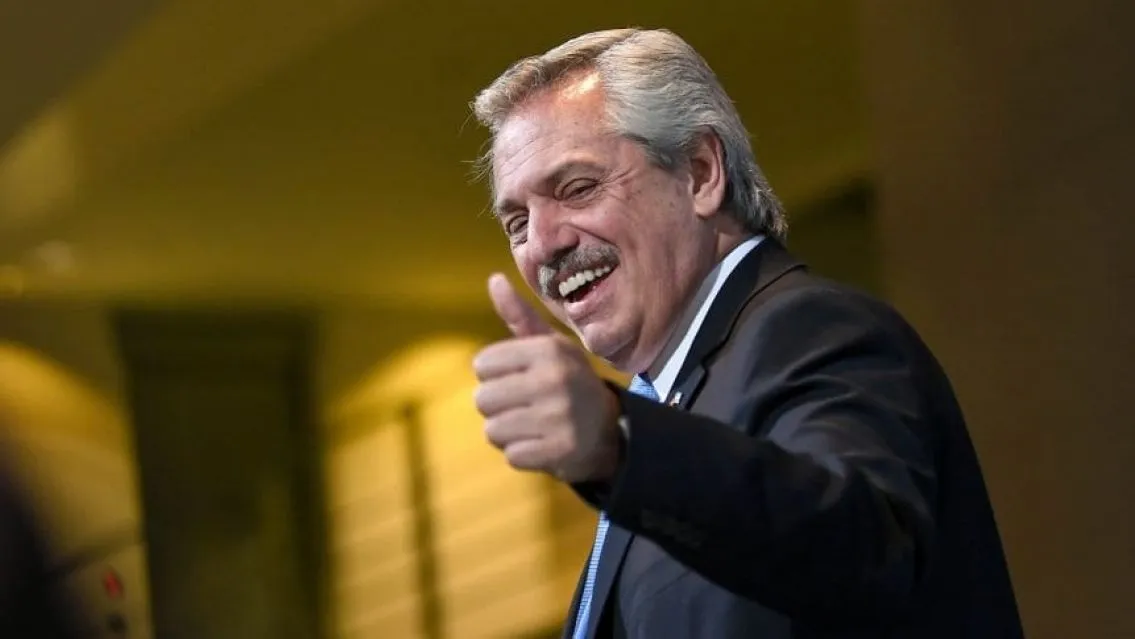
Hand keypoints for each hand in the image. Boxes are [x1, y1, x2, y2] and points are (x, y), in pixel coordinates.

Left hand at [473, 273, 621, 483]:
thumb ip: (518, 316)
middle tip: (525, 406)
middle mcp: (554, 379)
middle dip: (497, 407)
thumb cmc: (568, 381)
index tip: (519, 378)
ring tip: (532, 425)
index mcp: (548, 349)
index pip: (482, 364)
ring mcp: (558, 417)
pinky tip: (542, 444)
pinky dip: (522, 454)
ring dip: (508, 432)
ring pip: (493, 430)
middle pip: (482, 399)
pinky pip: (511, 455)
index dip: (495, 375)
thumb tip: (493, 279)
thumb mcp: (550, 346)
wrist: (610, 430)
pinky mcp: (560, 451)